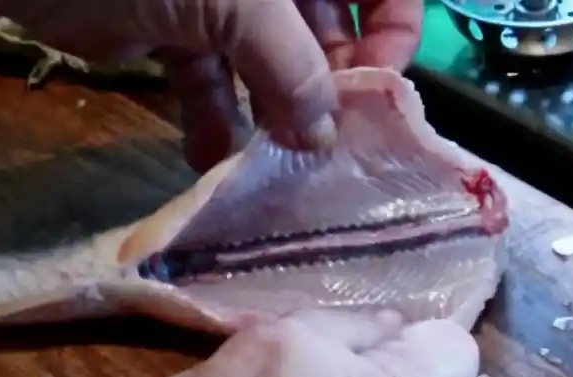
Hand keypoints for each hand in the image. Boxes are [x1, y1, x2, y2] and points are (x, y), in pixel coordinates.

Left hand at [0, 0, 421, 172]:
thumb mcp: (239, 4)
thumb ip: (293, 66)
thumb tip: (321, 135)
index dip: (393, 31)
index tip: (379, 91)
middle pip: (327, 32)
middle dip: (327, 90)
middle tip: (323, 146)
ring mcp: (223, 4)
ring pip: (270, 65)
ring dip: (272, 117)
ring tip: (276, 164)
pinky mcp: (178, 33)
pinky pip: (211, 81)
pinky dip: (211, 121)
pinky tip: (211, 160)